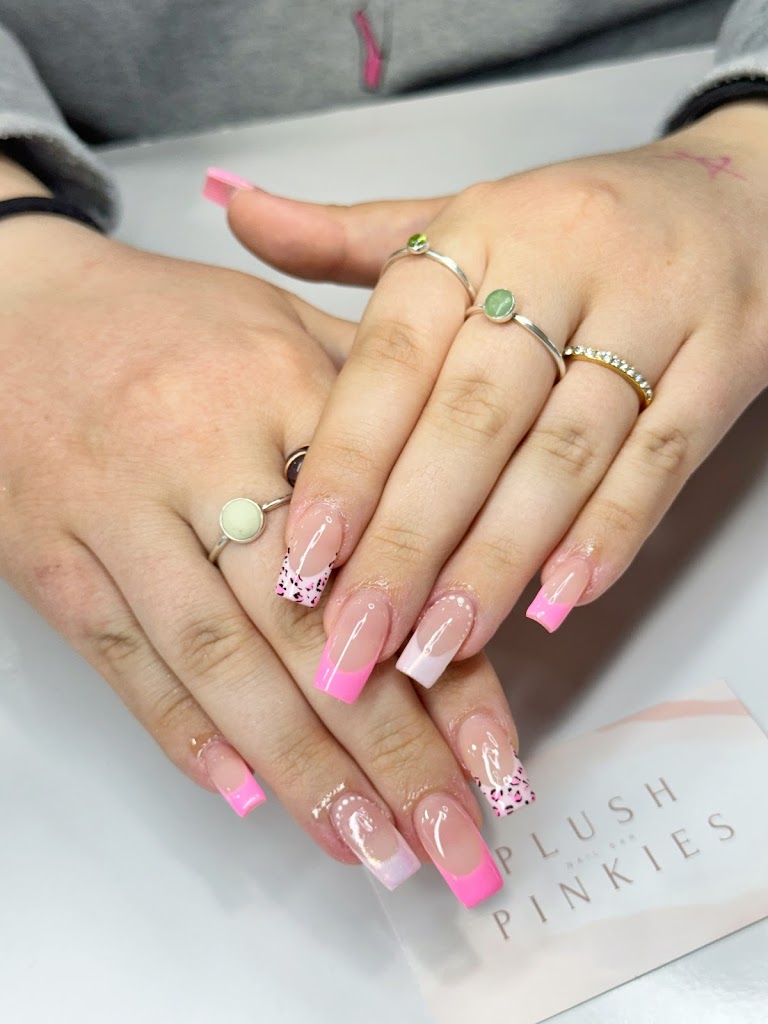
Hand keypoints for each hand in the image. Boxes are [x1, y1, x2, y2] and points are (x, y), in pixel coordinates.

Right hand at [0, 214, 526, 904]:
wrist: (9, 309)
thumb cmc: (162, 321)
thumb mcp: (280, 321)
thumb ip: (376, 402)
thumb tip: (474, 499)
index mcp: (280, 387)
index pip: (387, 545)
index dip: (447, 662)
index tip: (496, 761)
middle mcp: (202, 455)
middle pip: (307, 626)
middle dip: (390, 750)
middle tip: (451, 842)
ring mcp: (118, 512)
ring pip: (219, 661)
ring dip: (299, 769)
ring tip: (370, 849)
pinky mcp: (52, 556)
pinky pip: (123, 659)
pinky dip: (186, 734)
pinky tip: (249, 800)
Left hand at [229, 101, 767, 690]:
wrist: (739, 193)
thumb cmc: (573, 223)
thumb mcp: (462, 217)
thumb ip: (347, 238)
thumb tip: (236, 212)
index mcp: (476, 232)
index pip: (394, 358)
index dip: (347, 463)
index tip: (302, 556)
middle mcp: (560, 265)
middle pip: (472, 423)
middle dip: (409, 539)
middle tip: (358, 634)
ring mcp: (653, 314)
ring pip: (562, 455)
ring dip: (496, 560)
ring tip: (439, 643)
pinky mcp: (725, 362)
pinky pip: (661, 459)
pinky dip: (608, 535)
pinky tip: (557, 602)